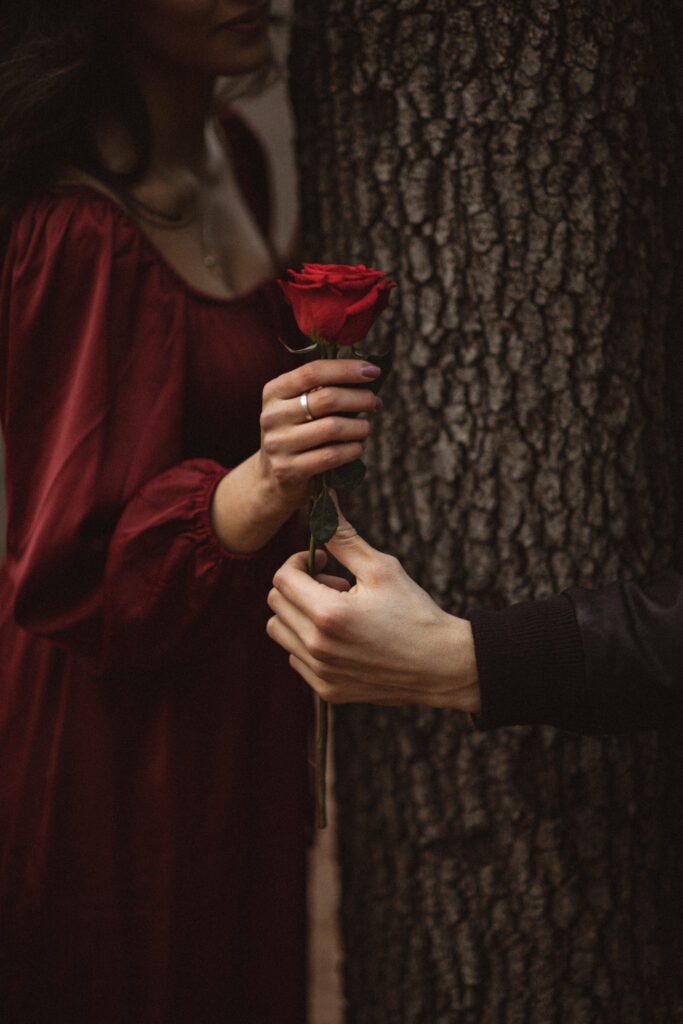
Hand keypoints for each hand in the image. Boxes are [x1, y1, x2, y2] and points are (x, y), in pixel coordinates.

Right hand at [210, 360, 378, 552]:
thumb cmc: (297, 433)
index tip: (373, 371)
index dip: (347, 369)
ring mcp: (278, 444)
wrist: (272, 477)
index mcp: (274, 392)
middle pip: (327, 398)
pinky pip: (332, 456)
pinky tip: (358, 447)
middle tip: (375, 403)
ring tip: (365, 428)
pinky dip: (352, 450)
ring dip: (359, 427)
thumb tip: (367, 372)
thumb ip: (322, 389)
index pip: (313, 372)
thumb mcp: (298, 406)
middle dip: (360, 399)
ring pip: (333, 427)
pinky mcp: (288, 470)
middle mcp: (272, 415)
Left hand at [267, 509, 480, 709]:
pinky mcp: (327, 691)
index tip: (322, 560)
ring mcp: (320, 672)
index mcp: (328, 614)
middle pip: (275, 603)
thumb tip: (324, 502)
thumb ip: (343, 537)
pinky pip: (295, 658)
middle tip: (334, 585)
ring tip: (336, 612)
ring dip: (298, 615)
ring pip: (280, 632)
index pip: (282, 578)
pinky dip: (308, 643)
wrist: (441, 666)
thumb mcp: (381, 568)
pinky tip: (341, 638)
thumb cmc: (414, 612)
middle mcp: (317, 647)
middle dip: (298, 586)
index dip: (298, 561)